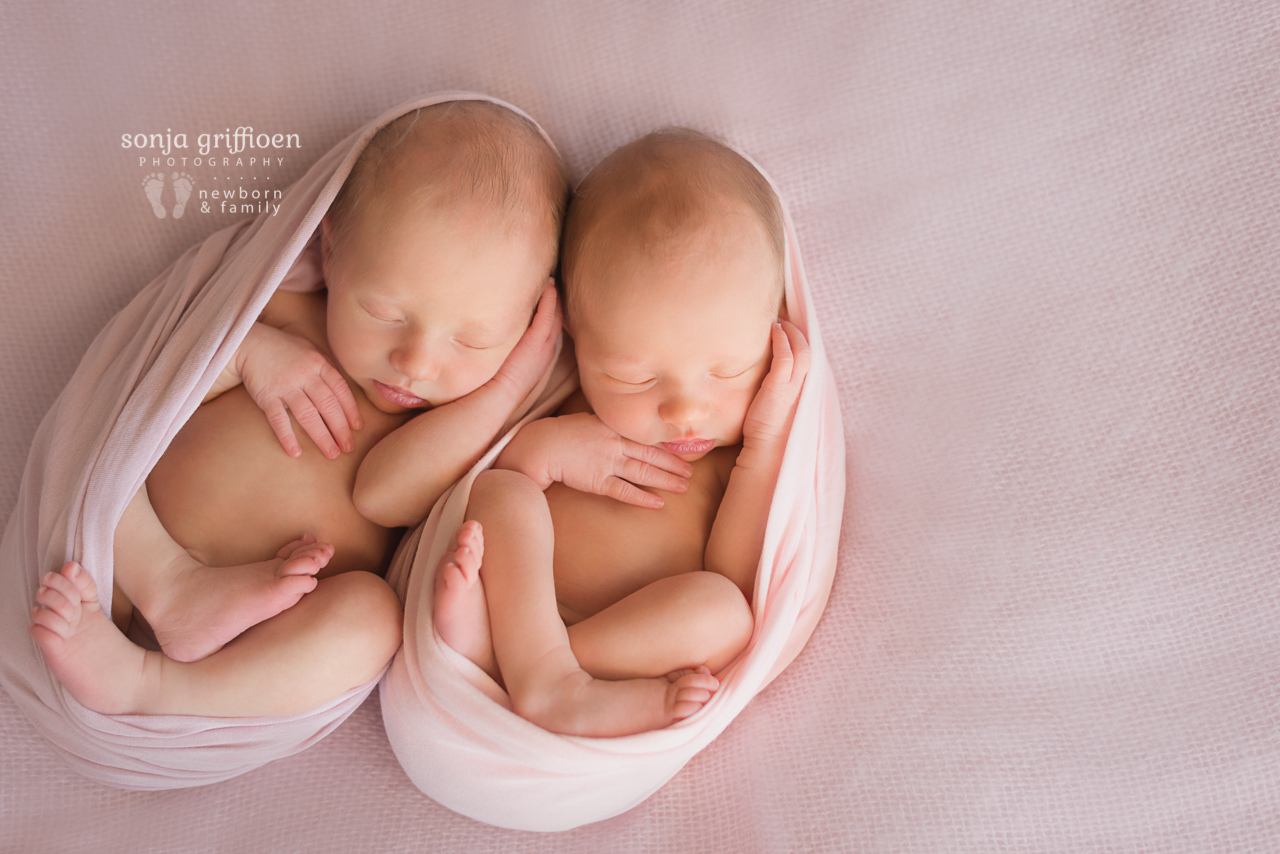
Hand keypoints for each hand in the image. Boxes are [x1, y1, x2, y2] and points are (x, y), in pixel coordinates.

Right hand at [237, 323, 361, 458]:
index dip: (351, 410)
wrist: (249, 343)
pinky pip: (278, 418)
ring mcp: (285, 386)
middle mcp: (305, 375)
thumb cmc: (284, 349)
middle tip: (348, 448)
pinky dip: (287, 436)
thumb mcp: (310, 351)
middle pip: (328, 405)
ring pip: (308, 414)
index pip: (341, 390)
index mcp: (318, 364)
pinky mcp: (266, 395)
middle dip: (341, 429)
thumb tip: (343, 391)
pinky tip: (295, 452)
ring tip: (332, 454)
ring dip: (321, 436)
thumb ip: (326, 368)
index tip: (357, 427)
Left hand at [485, 282, 560, 403]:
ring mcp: (543, 346)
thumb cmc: (495, 380)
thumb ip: (507, 343)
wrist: (495, 395)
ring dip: (555, 297)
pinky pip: (548, 315)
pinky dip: (550, 300)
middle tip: (555, 282)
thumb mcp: (505, 358)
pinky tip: (549, 286)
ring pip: (556, 315)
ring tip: (552, 280)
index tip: (549, 294)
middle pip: (558, 319)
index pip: (550, 327)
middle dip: (558, 300)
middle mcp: (546, 349)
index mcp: (540, 354)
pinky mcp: (537, 342)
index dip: (552, 310)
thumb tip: (496, 325)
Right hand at [503, 413, 692, 508]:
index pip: (647, 438)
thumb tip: (622, 430)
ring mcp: (607, 463)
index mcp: (614, 427)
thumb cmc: (561, 433)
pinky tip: (658, 504)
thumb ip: (608, 426)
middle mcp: (615, 444)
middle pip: (652, 455)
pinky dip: (643, 498)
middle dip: (674, 464)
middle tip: (692, 473)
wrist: (540, 446)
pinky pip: (625, 491)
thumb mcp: (589, 421)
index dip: (668, 446)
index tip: (684, 451)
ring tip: (684, 487)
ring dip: (666, 480)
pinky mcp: (597, 481)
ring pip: (644, 473)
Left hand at [740, 321, 810, 453]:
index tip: (793, 331)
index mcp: (808, 392)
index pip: (811, 360)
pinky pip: (785, 356)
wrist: (767, 449)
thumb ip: (785, 392)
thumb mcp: (783, 407)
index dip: (804, 343)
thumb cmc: (770, 431)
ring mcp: (794, 386)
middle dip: (800, 333)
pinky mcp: (779, 387)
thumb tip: (775, 380)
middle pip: (810, 351)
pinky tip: (774, 331)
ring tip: (779, 323)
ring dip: (791, 333)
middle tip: (787, 321)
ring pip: (801, 350)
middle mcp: (806, 387)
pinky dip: (781, 340)